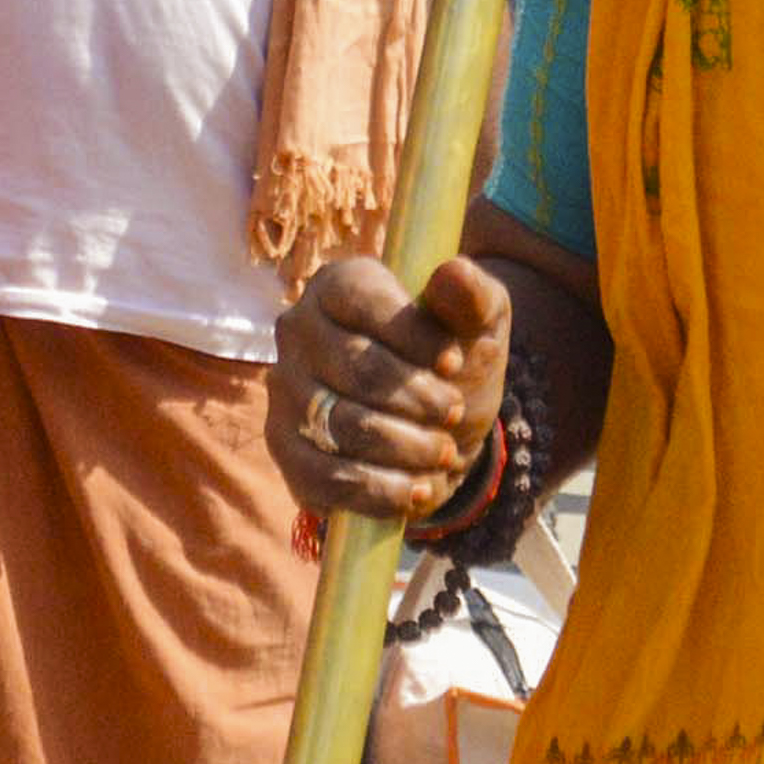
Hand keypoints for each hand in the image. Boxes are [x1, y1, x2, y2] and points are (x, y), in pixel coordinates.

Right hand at [267, 253, 512, 525]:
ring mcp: (284, 390)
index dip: (415, 337)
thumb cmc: (454, 362)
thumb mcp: (479, 325)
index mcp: (337, 285)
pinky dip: (378, 491)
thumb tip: (452, 273)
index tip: (455, 364)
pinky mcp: (285, 447)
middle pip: (357, 370)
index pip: (363, 302)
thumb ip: (473, 296)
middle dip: (419, 400)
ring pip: (344, 426)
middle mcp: (297, 330)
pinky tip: (415, 489)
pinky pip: (323, 477)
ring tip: (443, 453)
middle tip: (452, 413)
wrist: (437, 427)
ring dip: (407, 448)